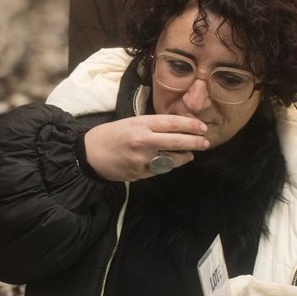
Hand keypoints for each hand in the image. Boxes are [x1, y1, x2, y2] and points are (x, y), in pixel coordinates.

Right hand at [83, 115, 209, 180]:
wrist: (90, 154)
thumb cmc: (112, 135)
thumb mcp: (131, 122)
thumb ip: (152, 125)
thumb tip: (177, 127)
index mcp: (141, 124)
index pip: (172, 123)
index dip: (190, 125)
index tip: (203, 127)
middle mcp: (143, 141)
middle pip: (176, 141)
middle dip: (195, 142)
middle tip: (205, 142)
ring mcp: (142, 159)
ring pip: (172, 159)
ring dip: (184, 157)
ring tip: (189, 154)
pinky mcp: (140, 173)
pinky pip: (160, 170)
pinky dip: (167, 166)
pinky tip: (170, 162)